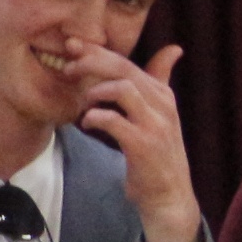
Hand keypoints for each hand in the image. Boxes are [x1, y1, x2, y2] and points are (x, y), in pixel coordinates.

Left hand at [69, 38, 201, 241]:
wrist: (167, 194)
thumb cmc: (155, 154)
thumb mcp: (158, 114)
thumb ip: (159, 82)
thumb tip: (173, 49)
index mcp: (161, 94)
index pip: (128, 63)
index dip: (98, 52)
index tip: (71, 46)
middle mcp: (162, 104)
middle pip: (124, 70)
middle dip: (92, 63)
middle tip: (67, 67)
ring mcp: (156, 124)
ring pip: (124, 89)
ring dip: (96, 91)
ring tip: (82, 102)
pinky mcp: (144, 145)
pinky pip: (117, 121)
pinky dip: (97, 117)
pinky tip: (86, 122)